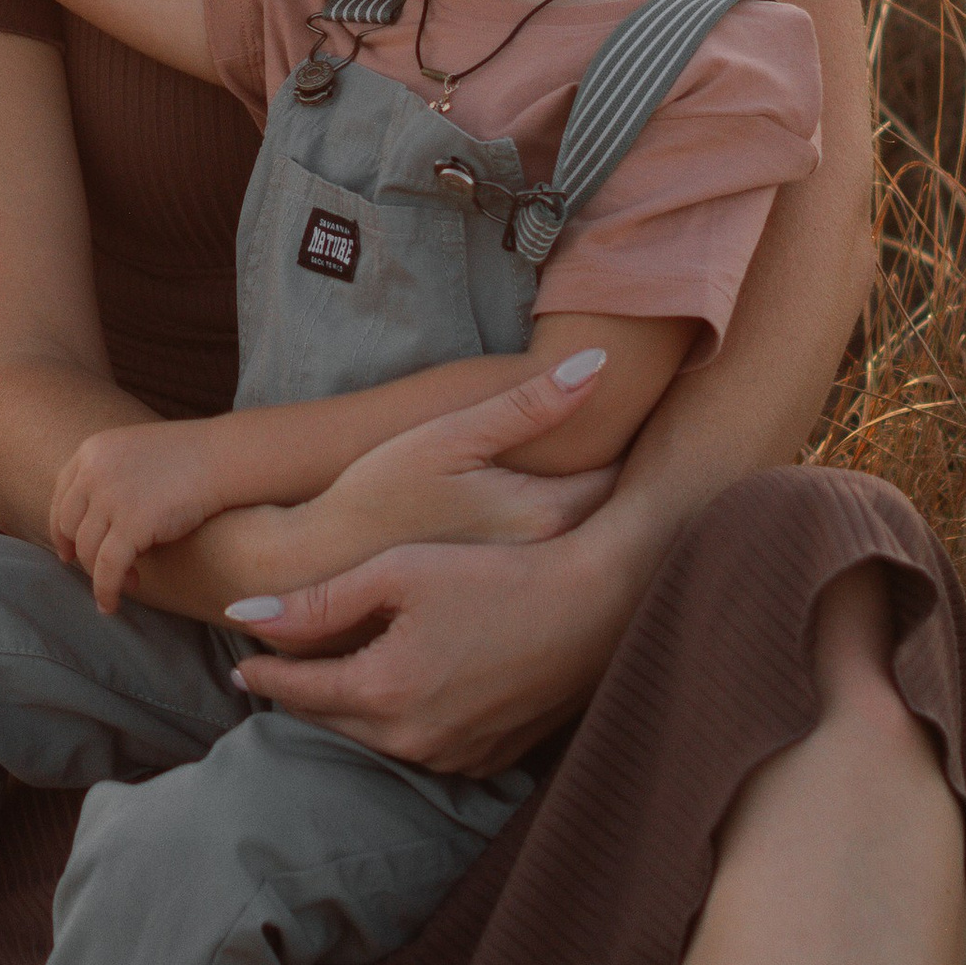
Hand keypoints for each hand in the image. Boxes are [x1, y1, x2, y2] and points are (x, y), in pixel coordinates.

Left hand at [51, 418, 236, 610]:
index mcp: (91, 450)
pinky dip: (106, 590)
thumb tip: (92, 521)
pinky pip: (107, 569)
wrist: (223, 458)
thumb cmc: (189, 458)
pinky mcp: (132, 525)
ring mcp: (110, 498)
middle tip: (100, 572)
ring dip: (100, 576)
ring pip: (88, 551)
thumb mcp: (134, 453)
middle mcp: (93, 472)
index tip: (68, 552)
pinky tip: (111, 603)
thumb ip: (108, 477)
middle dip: (81, 555)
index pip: (62, 497)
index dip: (62, 530)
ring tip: (125, 584)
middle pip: (70, 527)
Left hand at [224, 364, 635, 777]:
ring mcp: (457, 758)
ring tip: (327, 683)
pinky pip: (425, 748)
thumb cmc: (496, 573)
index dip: (265, 673)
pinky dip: (400, 724)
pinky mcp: (491, 760)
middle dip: (301, 694)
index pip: (300, 690)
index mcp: (384, 692)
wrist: (596, 604)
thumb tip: (245, 616)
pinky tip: (398, 696)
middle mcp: (415, 740)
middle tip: (273, 672)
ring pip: (377, 739)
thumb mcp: (400, 573)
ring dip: (350, 712)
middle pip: (333, 720)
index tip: (240, 660)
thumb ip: (319, 601)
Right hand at [280, 362, 622, 573]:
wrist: (321, 566)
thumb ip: (528, 404)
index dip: (639, 437)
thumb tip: (600, 364)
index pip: (628, 474)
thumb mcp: (448, 436)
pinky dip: (573, 540)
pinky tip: (556, 516)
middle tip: (637, 429)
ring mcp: (532, 587)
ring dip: (603, 508)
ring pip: (593, 539)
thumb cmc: (378, 494)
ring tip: (606, 466)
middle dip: (628, 472)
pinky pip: (563, 562)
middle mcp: (553, 560)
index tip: (644, 405)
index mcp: (547, 515)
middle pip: (618, 510)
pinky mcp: (510, 600)